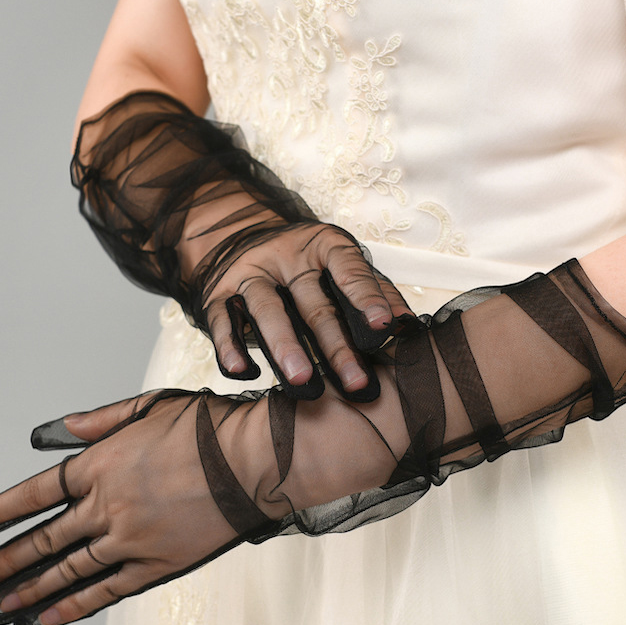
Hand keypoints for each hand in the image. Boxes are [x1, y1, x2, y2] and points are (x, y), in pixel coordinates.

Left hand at [0, 391, 279, 624]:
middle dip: (2, 563)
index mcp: (100, 465)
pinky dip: (71, 607)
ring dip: (26, 591)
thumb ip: (96, 423)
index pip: (31, 495)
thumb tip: (52, 433)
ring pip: (66, 572)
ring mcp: (130, 539)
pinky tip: (44, 619)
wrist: (256, 460)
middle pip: (42, 540)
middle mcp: (106, 506)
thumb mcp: (147, 408)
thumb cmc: (207, 428)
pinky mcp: (157, 565)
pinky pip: (105, 591)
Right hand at [194, 222, 411, 400]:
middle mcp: (285, 256)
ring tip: (302, 382)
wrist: (242, 241)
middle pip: (313, 302)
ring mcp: (249, 273)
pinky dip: (230, 347)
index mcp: (322, 245)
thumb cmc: (306, 268)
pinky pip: (222, 322)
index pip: (348, 268)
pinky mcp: (217, 294)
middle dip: (336, 346)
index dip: (366, 297)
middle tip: (356, 383)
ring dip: (285, 346)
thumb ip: (373, 293)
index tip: (384, 327)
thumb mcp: (339, 269)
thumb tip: (408, 326)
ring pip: (267, 309)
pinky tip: (243, 373)